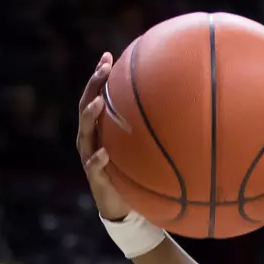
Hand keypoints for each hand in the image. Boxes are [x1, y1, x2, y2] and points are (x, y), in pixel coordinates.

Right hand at [76, 52, 132, 221]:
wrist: (124, 207)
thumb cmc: (134, 173)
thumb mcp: (141, 148)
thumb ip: (149, 130)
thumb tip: (179, 109)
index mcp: (99, 129)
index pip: (95, 96)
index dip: (99, 77)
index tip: (108, 56)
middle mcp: (90, 139)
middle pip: (85, 107)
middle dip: (93, 87)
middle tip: (102, 70)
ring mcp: (89, 157)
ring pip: (84, 133)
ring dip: (91, 116)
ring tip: (99, 103)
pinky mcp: (95, 177)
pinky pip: (94, 166)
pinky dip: (98, 159)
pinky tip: (104, 153)